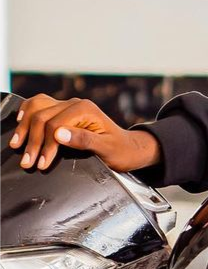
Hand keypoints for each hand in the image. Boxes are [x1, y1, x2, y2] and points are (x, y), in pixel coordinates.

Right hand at [7, 94, 161, 172]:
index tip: (41, 164)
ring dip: (25, 127)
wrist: (129, 148)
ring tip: (17, 146)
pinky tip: (20, 122)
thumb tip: (58, 134)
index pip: (55, 125)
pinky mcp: (64, 111)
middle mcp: (76, 104)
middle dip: (32, 141)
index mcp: (85, 110)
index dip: (45, 145)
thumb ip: (84, 140)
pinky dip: (27, 113)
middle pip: (42, 117)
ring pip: (37, 108)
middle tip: (27, 162)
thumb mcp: (107, 149)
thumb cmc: (121, 151)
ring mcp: (68, 106)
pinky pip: (39, 106)